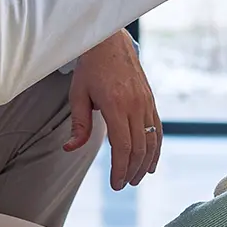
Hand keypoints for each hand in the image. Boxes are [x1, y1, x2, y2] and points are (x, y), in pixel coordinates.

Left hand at [67, 31, 162, 188]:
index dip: (120, 169)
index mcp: (116, 105)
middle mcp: (135, 105)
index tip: (116, 184)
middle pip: (139, 148)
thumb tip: (70, 149)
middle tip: (123, 184)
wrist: (110, 41)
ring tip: (136, 178)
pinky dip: (156, 148)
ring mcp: (146, 102)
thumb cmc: (90, 67)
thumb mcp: (78, 95)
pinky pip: (157, 129)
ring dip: (145, 163)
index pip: (122, 147)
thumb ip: (78, 125)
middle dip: (131, 171)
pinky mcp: (150, 100)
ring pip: (151, 141)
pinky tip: (150, 162)